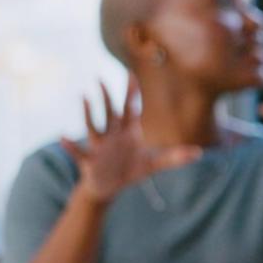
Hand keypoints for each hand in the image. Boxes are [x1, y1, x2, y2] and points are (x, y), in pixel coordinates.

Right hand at [60, 79, 201, 205]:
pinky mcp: (89, 161)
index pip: (130, 108)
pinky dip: (71, 146)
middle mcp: (112, 135)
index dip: (131, 92)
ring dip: (88, 112)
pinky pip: (79, 152)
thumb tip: (199, 153)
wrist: (109, 188)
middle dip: (106, 96)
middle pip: (110, 112)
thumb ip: (175, 157)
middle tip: (99, 78)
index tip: (132, 74)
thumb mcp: (154, 164)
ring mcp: (100, 147)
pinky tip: (64, 137)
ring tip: (84, 97)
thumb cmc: (130, 171)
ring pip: (93, 126)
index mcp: (127, 132)